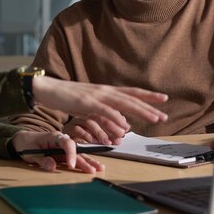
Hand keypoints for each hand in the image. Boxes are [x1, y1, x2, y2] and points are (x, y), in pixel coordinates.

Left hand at [11, 131, 104, 172]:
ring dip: (88, 162)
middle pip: (76, 150)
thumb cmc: (27, 144)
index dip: (70, 154)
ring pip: (78, 155)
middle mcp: (61, 141)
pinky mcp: (63, 154)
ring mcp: (63, 148)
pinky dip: (83, 163)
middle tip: (94, 168)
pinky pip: (75, 158)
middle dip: (86, 159)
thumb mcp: (31, 152)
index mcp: (54, 136)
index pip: (66, 143)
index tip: (71, 165)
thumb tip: (53, 167)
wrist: (23, 140)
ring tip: (99, 168)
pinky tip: (92, 167)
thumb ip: (42, 160)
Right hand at [32, 76, 167, 138]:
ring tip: (154, 119)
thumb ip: (106, 111)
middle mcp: (104, 91)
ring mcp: (96, 95)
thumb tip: (122, 122)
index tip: (164, 99)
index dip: (148, 96)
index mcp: (106, 91)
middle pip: (131, 98)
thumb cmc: (68, 97)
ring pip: (123, 103)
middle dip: (150, 107)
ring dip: (140, 111)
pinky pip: (105, 111)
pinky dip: (116, 117)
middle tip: (164, 116)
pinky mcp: (86, 103)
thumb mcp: (90, 104)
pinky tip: (126, 125)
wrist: (49, 89)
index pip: (131, 92)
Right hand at [62, 117, 126, 144]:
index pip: (106, 113)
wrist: (54, 140)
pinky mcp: (67, 129)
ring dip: (100, 133)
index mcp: (90, 113)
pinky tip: (92, 141)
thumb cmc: (76, 136)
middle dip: (111, 126)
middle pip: (99, 116)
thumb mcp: (92, 133)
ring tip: (107, 142)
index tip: (127, 129)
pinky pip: (77, 130)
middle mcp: (83, 114)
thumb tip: (121, 132)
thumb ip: (104, 132)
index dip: (117, 120)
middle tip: (120, 136)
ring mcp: (75, 121)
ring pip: (90, 122)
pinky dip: (86, 136)